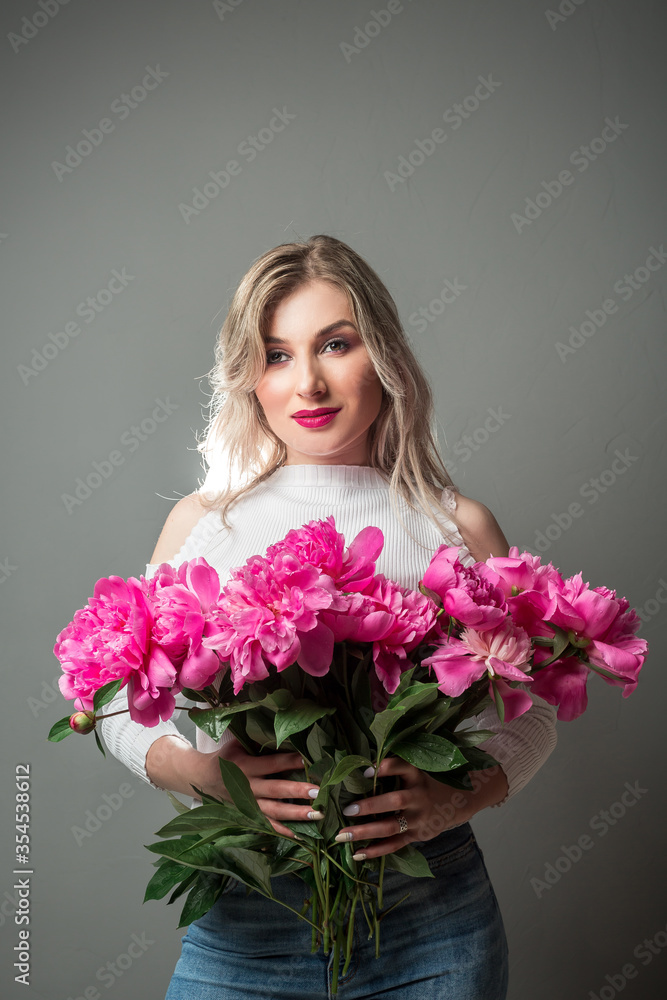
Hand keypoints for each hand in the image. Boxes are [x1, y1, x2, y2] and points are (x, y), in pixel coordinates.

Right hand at [199, 735, 321, 839]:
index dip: (291, 762)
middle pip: (276, 790)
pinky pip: (267, 826)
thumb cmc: (226, 757)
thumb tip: (284, 731)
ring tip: (316, 815)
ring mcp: (249, 805)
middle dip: (297, 791)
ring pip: (274, 812)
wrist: (203, 779)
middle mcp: (248, 787)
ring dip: (296, 814)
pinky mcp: (249, 816)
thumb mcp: (238, 744)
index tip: (309, 761)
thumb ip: (258, 740)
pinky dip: (283, 832)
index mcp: (247, 766)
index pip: (273, 763)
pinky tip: (301, 836)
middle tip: (317, 792)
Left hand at [334, 756, 508, 859]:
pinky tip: (358, 854)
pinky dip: (376, 850)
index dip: (385, 768)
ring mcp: (419, 818)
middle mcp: (419, 795)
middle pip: (395, 801)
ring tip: (342, 835)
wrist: (458, 800)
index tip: (365, 771)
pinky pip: (395, 844)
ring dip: (366, 832)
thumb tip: (359, 763)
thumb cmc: (426, 780)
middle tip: (347, 809)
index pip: (401, 767)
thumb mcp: (417, 767)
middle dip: (370, 806)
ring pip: (391, 827)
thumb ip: (394, 765)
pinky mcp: (418, 834)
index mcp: (417, 774)